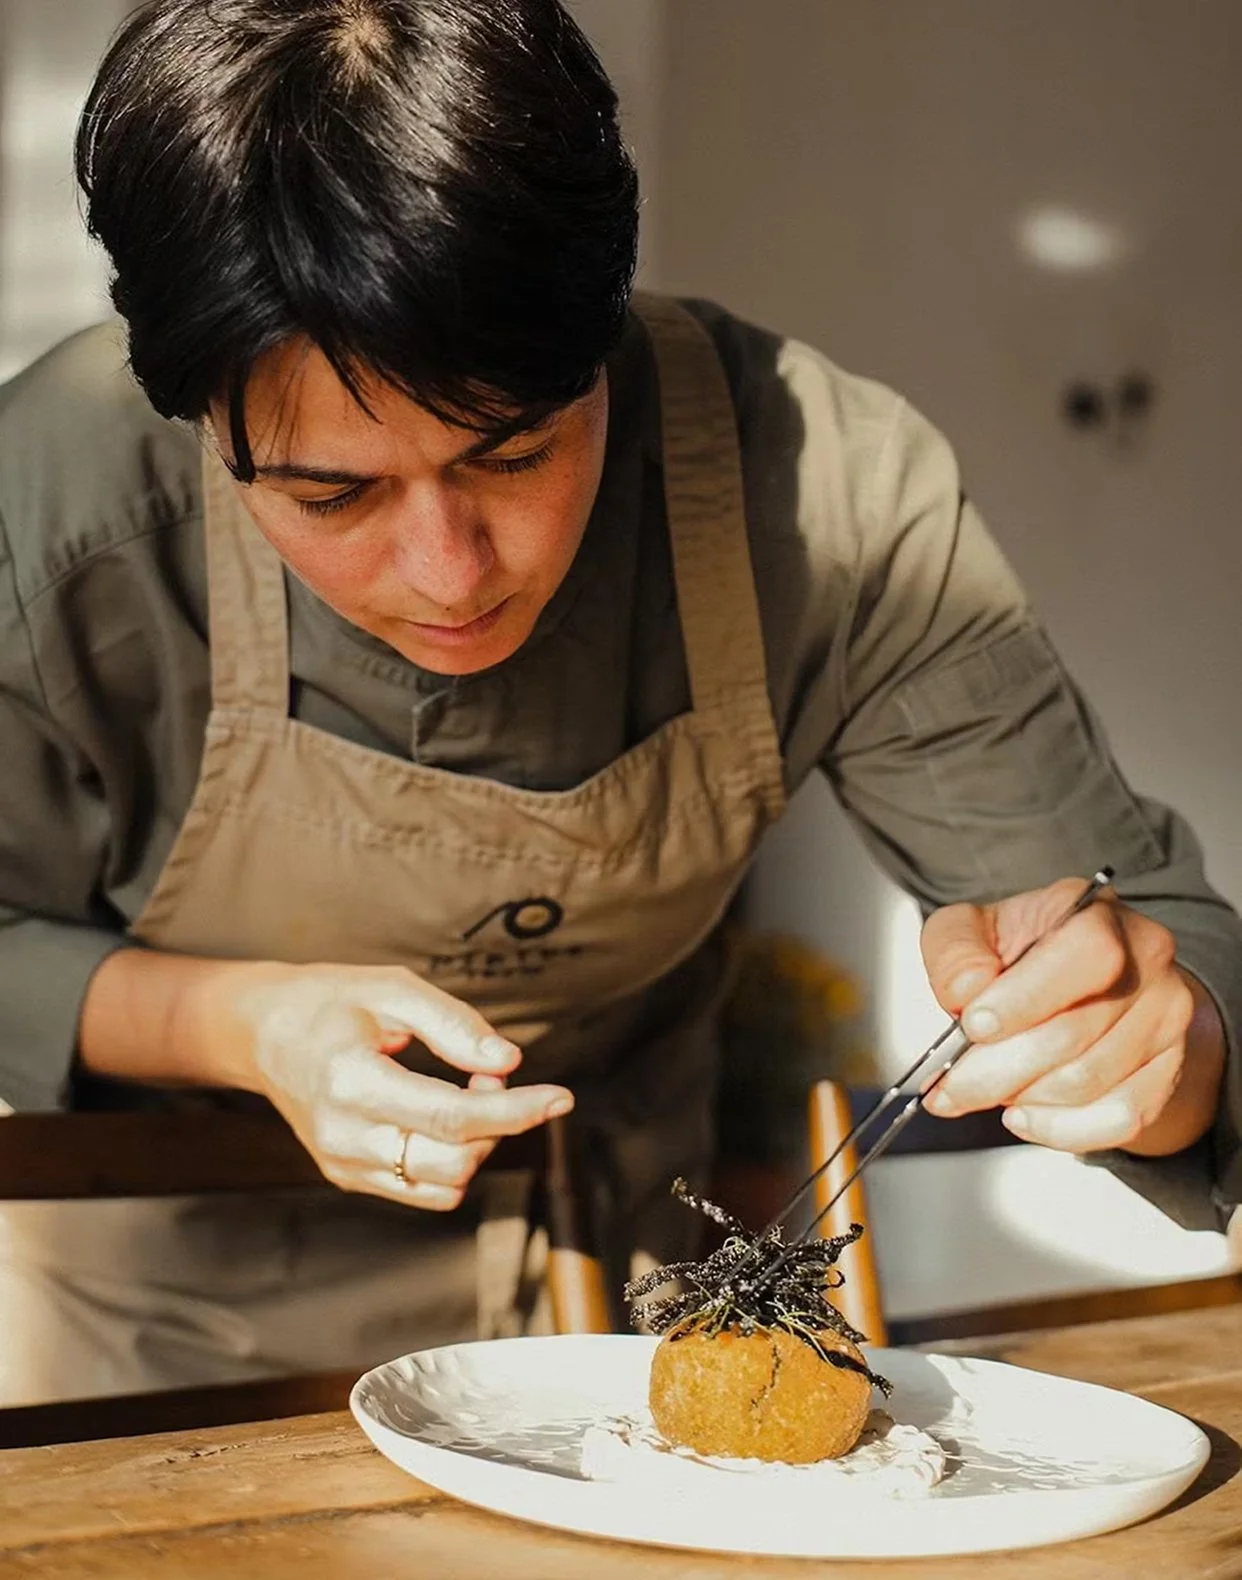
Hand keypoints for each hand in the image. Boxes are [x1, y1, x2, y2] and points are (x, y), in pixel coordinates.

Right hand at [198, 961, 573, 1208]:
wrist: (261, 1034)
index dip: (515, 1110)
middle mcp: (344, 1136)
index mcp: (352, 1082)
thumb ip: (454, 1024)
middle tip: (489, 1071)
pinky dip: (451, 1160)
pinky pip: (423, 1190)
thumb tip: (510, 1061)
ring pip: (444, 1185)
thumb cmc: (328, 1002)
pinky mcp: (347, 1177)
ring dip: (477, 1144)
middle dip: (497, 1122)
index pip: (452, 1117)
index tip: (560, 1097)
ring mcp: (343, 1164)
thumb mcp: (393, 989)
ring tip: (465, 1091)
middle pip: (455, 1160)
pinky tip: (443, 1118)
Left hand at [918, 877, 1224, 1154]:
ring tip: (986, 1089)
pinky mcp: (1168, 1070)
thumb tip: (966, 991)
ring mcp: (1164, 1018)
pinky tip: (1025, 1116)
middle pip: (1076, 1032)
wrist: (1076, 984)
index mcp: (1095, 914)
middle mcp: (1145, 960)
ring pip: (1090, 1082)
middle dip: (998, 1069)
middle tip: (951, 1086)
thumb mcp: (968, 931)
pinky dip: (1061, 1129)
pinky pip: (1119, 1119)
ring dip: (1023, 1098)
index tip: (973, 1026)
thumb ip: (955, 952)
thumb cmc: (1020, 953)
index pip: (1086, 953)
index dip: (1026, 998)